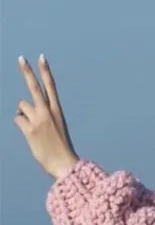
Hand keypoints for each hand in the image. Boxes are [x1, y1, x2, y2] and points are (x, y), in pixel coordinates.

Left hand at [15, 55, 78, 178]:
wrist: (65, 166)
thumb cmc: (60, 150)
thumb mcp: (55, 131)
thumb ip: (39, 117)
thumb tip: (20, 111)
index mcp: (57, 112)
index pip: (51, 87)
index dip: (45, 72)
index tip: (41, 57)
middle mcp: (48, 113)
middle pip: (35, 88)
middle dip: (27, 72)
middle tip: (21, 58)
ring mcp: (38, 121)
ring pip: (22, 107)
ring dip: (24, 115)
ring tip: (35, 129)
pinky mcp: (30, 130)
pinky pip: (18, 120)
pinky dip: (22, 126)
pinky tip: (31, 136)